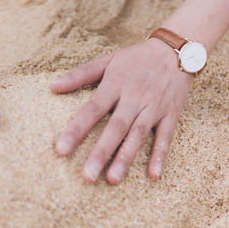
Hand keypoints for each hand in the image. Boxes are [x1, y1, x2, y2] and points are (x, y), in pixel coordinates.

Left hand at [50, 39, 190, 182]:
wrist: (177, 49)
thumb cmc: (137, 58)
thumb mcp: (108, 60)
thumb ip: (80, 74)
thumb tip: (52, 86)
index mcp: (116, 84)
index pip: (93, 108)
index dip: (77, 129)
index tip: (60, 149)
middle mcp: (135, 97)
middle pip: (116, 127)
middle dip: (101, 151)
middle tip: (87, 176)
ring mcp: (154, 106)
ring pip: (138, 134)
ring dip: (126, 157)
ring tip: (112, 178)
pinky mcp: (171, 113)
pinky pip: (166, 136)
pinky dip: (161, 154)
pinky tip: (154, 174)